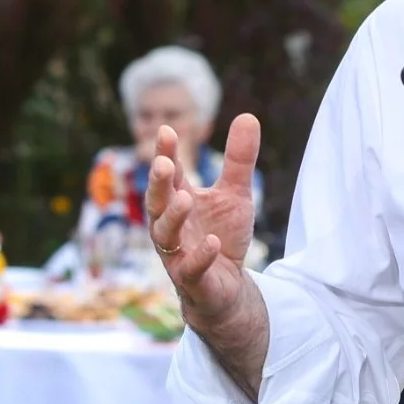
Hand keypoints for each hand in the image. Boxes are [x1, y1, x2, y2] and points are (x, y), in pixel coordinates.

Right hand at [147, 115, 260, 317]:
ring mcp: (176, 253)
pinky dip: (200, 256)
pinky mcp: (191, 280)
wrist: (227, 287)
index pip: (168, 174)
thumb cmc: (221, 236)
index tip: (166, 131)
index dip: (166, 153)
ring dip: (174, 217)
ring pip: (166, 235)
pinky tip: (212, 243)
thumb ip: (238, 160)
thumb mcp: (236, 194)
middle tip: (163, 163)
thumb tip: (247, 116)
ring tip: (186, 198)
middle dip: (158, 183)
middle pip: (157, 202)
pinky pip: (190, 268)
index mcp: (177, 200)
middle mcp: (170, 225)